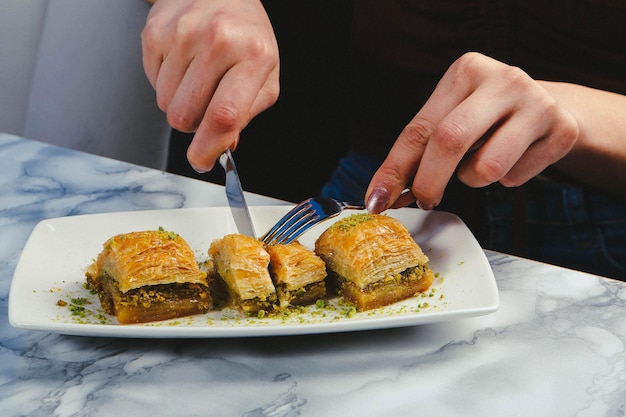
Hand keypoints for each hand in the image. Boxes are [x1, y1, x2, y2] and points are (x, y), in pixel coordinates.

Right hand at [141, 0, 279, 171]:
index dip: (208, 147)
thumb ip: (246, 114)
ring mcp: (182, 34)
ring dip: (180, 103)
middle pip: (186, 117)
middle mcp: (218, 41)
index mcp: (254, 56)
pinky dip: (166, 83)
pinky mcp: (155, 31)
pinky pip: (152, 83)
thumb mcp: (264, 75)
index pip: (224, 115)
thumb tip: (223, 148)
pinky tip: (184, 63)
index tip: (202, 161)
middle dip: (194, 124)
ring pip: (166, 104)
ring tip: (198, 77)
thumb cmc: (247, 36)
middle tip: (207, 103)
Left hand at [365, 52, 578, 212]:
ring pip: (486, 167)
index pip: (419, 128)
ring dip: (473, 179)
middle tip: (424, 200)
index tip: (378, 200)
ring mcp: (537, 103)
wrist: (549, 106)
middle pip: (450, 140)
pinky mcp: (562, 130)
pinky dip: (506, 179)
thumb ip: (417, 153)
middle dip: (429, 182)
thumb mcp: (450, 118)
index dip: (394, 169)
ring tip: (481, 162)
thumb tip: (382, 196)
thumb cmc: (486, 117)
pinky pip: (515, 178)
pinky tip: (514, 158)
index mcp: (466, 71)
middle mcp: (503, 79)